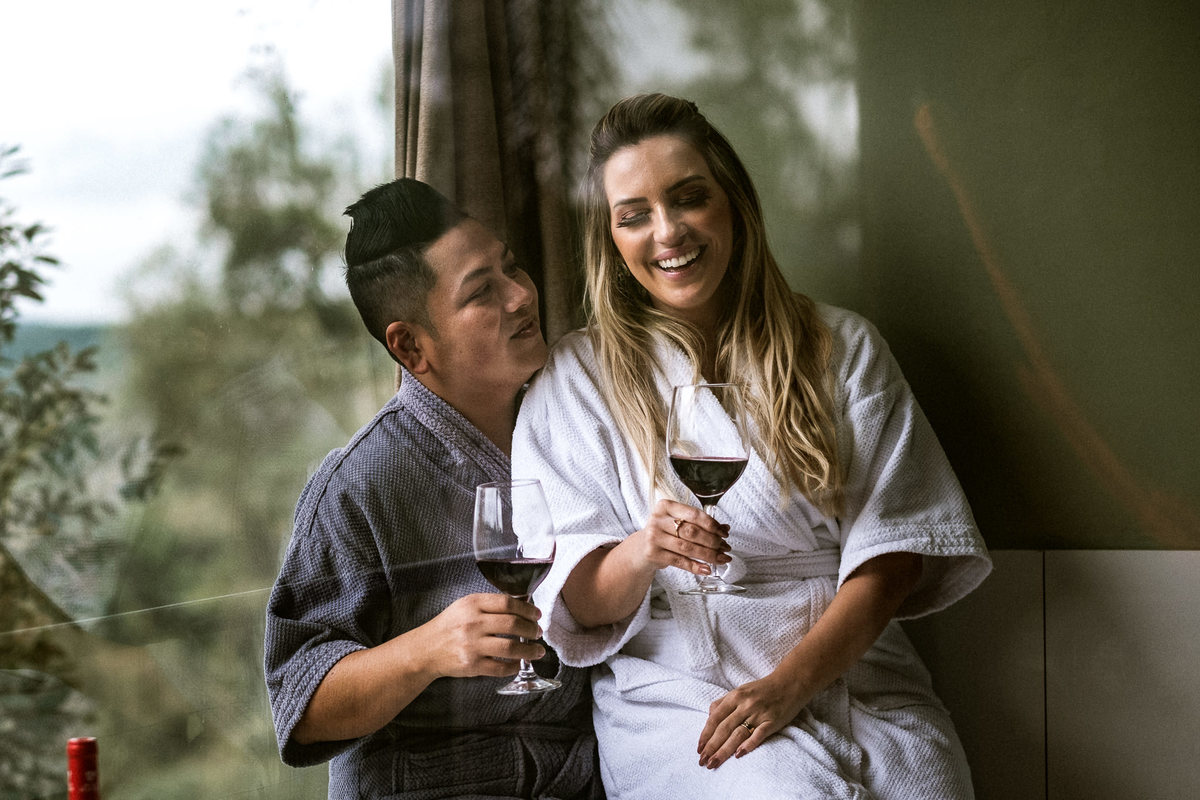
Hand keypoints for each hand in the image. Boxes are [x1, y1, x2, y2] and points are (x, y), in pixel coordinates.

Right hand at [422, 592, 545, 678]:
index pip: (507, 603)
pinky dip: (514, 666)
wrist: (426, 649)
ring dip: (530, 650)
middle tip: (538, 633)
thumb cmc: (449, 625)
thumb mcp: (465, 606)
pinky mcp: (472, 665)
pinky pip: (500, 668)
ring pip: (511, 648)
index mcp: (472, 604)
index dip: (527, 609)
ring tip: (538, 651)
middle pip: (513, 624)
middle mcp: (472, 624)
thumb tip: (522, 607)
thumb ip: (489, 605)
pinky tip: (519, 663)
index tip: (537, 615)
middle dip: (532, 630)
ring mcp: (472, 646)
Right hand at [628, 498, 731, 578]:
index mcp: (665, 506)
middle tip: (725, 547)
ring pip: (687, 548)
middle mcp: (657, 520)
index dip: (712, 524)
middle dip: (712, 541)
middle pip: (691, 532)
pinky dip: (696, 566)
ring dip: (708, 555)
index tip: (724, 533)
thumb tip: (725, 528)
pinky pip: (679, 561)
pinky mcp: (653, 554)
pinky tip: (707, 569)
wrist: (640, 549)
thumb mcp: (678, 523)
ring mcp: (654, 537)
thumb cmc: (664, 533)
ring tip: (721, 559)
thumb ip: (699, 524)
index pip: (694, 514)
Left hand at [696, 673, 808, 769]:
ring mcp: (759, 713)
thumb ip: (724, 702)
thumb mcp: (740, 690)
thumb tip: (710, 717)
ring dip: (724, 750)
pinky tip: (738, 755)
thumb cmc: (763, 689)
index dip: (706, 734)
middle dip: (712, 747)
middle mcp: (745, 705)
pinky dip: (748, 745)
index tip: (699, 749)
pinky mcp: (772, 721)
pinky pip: (759, 735)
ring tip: (714, 762)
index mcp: (735, 696)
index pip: (715, 718)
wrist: (790, 683)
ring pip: (738, 734)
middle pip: (724, 728)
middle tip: (702, 762)